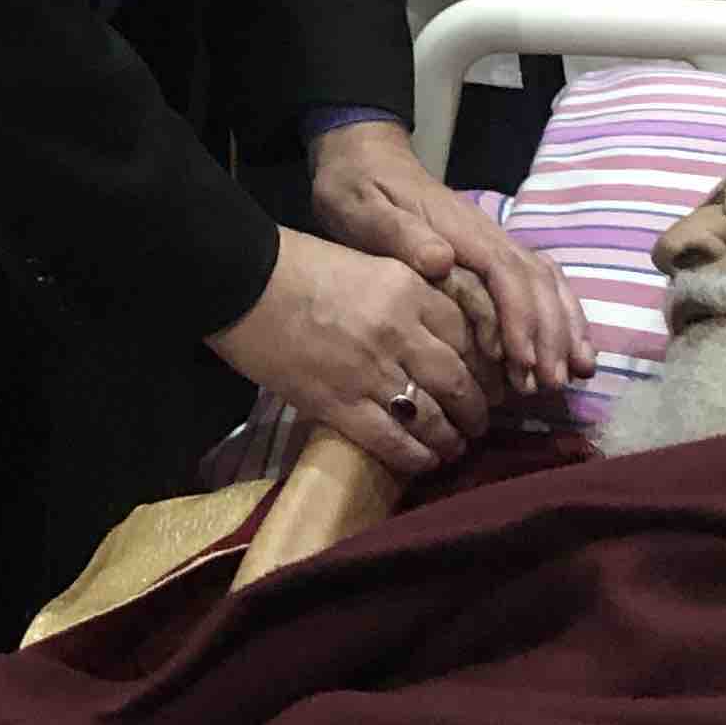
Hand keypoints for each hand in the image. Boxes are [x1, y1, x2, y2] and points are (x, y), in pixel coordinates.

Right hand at [207, 230, 492, 478]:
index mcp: (408, 289)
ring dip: (451, 439)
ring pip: (433, 419)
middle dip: (476, 409)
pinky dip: (416, 457)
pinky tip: (424, 461)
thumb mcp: (366, 264)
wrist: (239, 281)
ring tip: (454, 446)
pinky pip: (393, 442)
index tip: (486, 378)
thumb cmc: (296, 263)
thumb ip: (404, 294)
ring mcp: (371, 373)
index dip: (483, 364)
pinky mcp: (339, 406)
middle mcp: (400, 333)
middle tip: (478, 421)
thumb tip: (432, 332)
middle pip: (460, 382)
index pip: (467, 335)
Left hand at [308, 122, 594, 398]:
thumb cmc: (358, 189)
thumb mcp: (364, 208)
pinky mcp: (494, 256)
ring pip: (547, 283)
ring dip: (564, 328)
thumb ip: (399, 233)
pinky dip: (561, 316)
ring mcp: (496, 245)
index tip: (521, 362)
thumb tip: (441, 259)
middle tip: (549, 385)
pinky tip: (570, 350)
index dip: (518, 318)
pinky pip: (540, 284)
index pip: (504, 274)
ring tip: (574, 375)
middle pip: (536, 284)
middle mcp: (489, 236)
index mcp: (461, 229)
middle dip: (548, 335)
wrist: (364, 158)